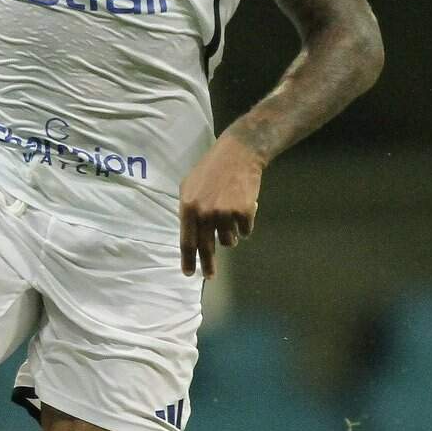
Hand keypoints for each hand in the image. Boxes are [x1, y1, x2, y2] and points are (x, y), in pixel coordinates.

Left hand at [178, 132, 262, 277]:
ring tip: (230, 217)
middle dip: (208, 265)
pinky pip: (245, 232)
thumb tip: (190, 235)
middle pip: (207, 247)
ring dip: (230, 235)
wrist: (238, 154)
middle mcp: (205, 214)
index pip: (187, 241)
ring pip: (228, 240)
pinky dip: (244, 225)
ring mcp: (225, 214)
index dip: (188, 259)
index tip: (189, 274)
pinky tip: (243, 209)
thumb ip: (188, 210)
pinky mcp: (244, 212)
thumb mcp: (189, 186)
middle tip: (210, 276)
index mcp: (188, 207)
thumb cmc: (210, 169)